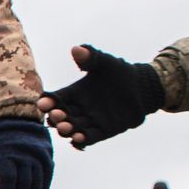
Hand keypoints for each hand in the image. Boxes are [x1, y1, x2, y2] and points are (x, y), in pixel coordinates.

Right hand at [36, 44, 164, 146]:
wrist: (144, 88)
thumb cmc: (121, 73)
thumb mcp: (105, 62)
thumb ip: (90, 57)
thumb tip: (76, 49)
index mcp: (74, 93)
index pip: (56, 99)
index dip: (48, 102)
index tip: (43, 103)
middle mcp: (79, 109)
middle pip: (61, 116)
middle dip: (56, 117)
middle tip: (56, 115)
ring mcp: (90, 121)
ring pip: (72, 128)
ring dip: (67, 130)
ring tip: (66, 127)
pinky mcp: (102, 131)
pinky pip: (89, 138)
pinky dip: (82, 140)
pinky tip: (78, 138)